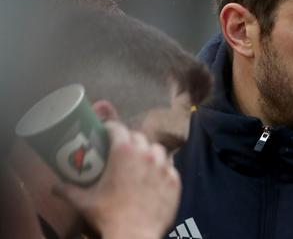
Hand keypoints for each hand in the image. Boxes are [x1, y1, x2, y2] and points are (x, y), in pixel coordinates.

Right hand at [52, 121, 180, 238]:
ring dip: (148, 152)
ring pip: (157, 150)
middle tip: (121, 152)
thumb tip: (54, 187)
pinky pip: (170, 167)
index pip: (118, 128)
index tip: (106, 133)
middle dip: (129, 141)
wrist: (135, 234)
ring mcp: (164, 166)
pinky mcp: (175, 180)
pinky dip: (162, 170)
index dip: (111, 128)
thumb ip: (68, 190)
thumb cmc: (108, 216)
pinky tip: (154, 178)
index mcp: (123, 151)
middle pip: (138, 137)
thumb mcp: (84, 201)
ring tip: (140, 163)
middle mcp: (146, 153)